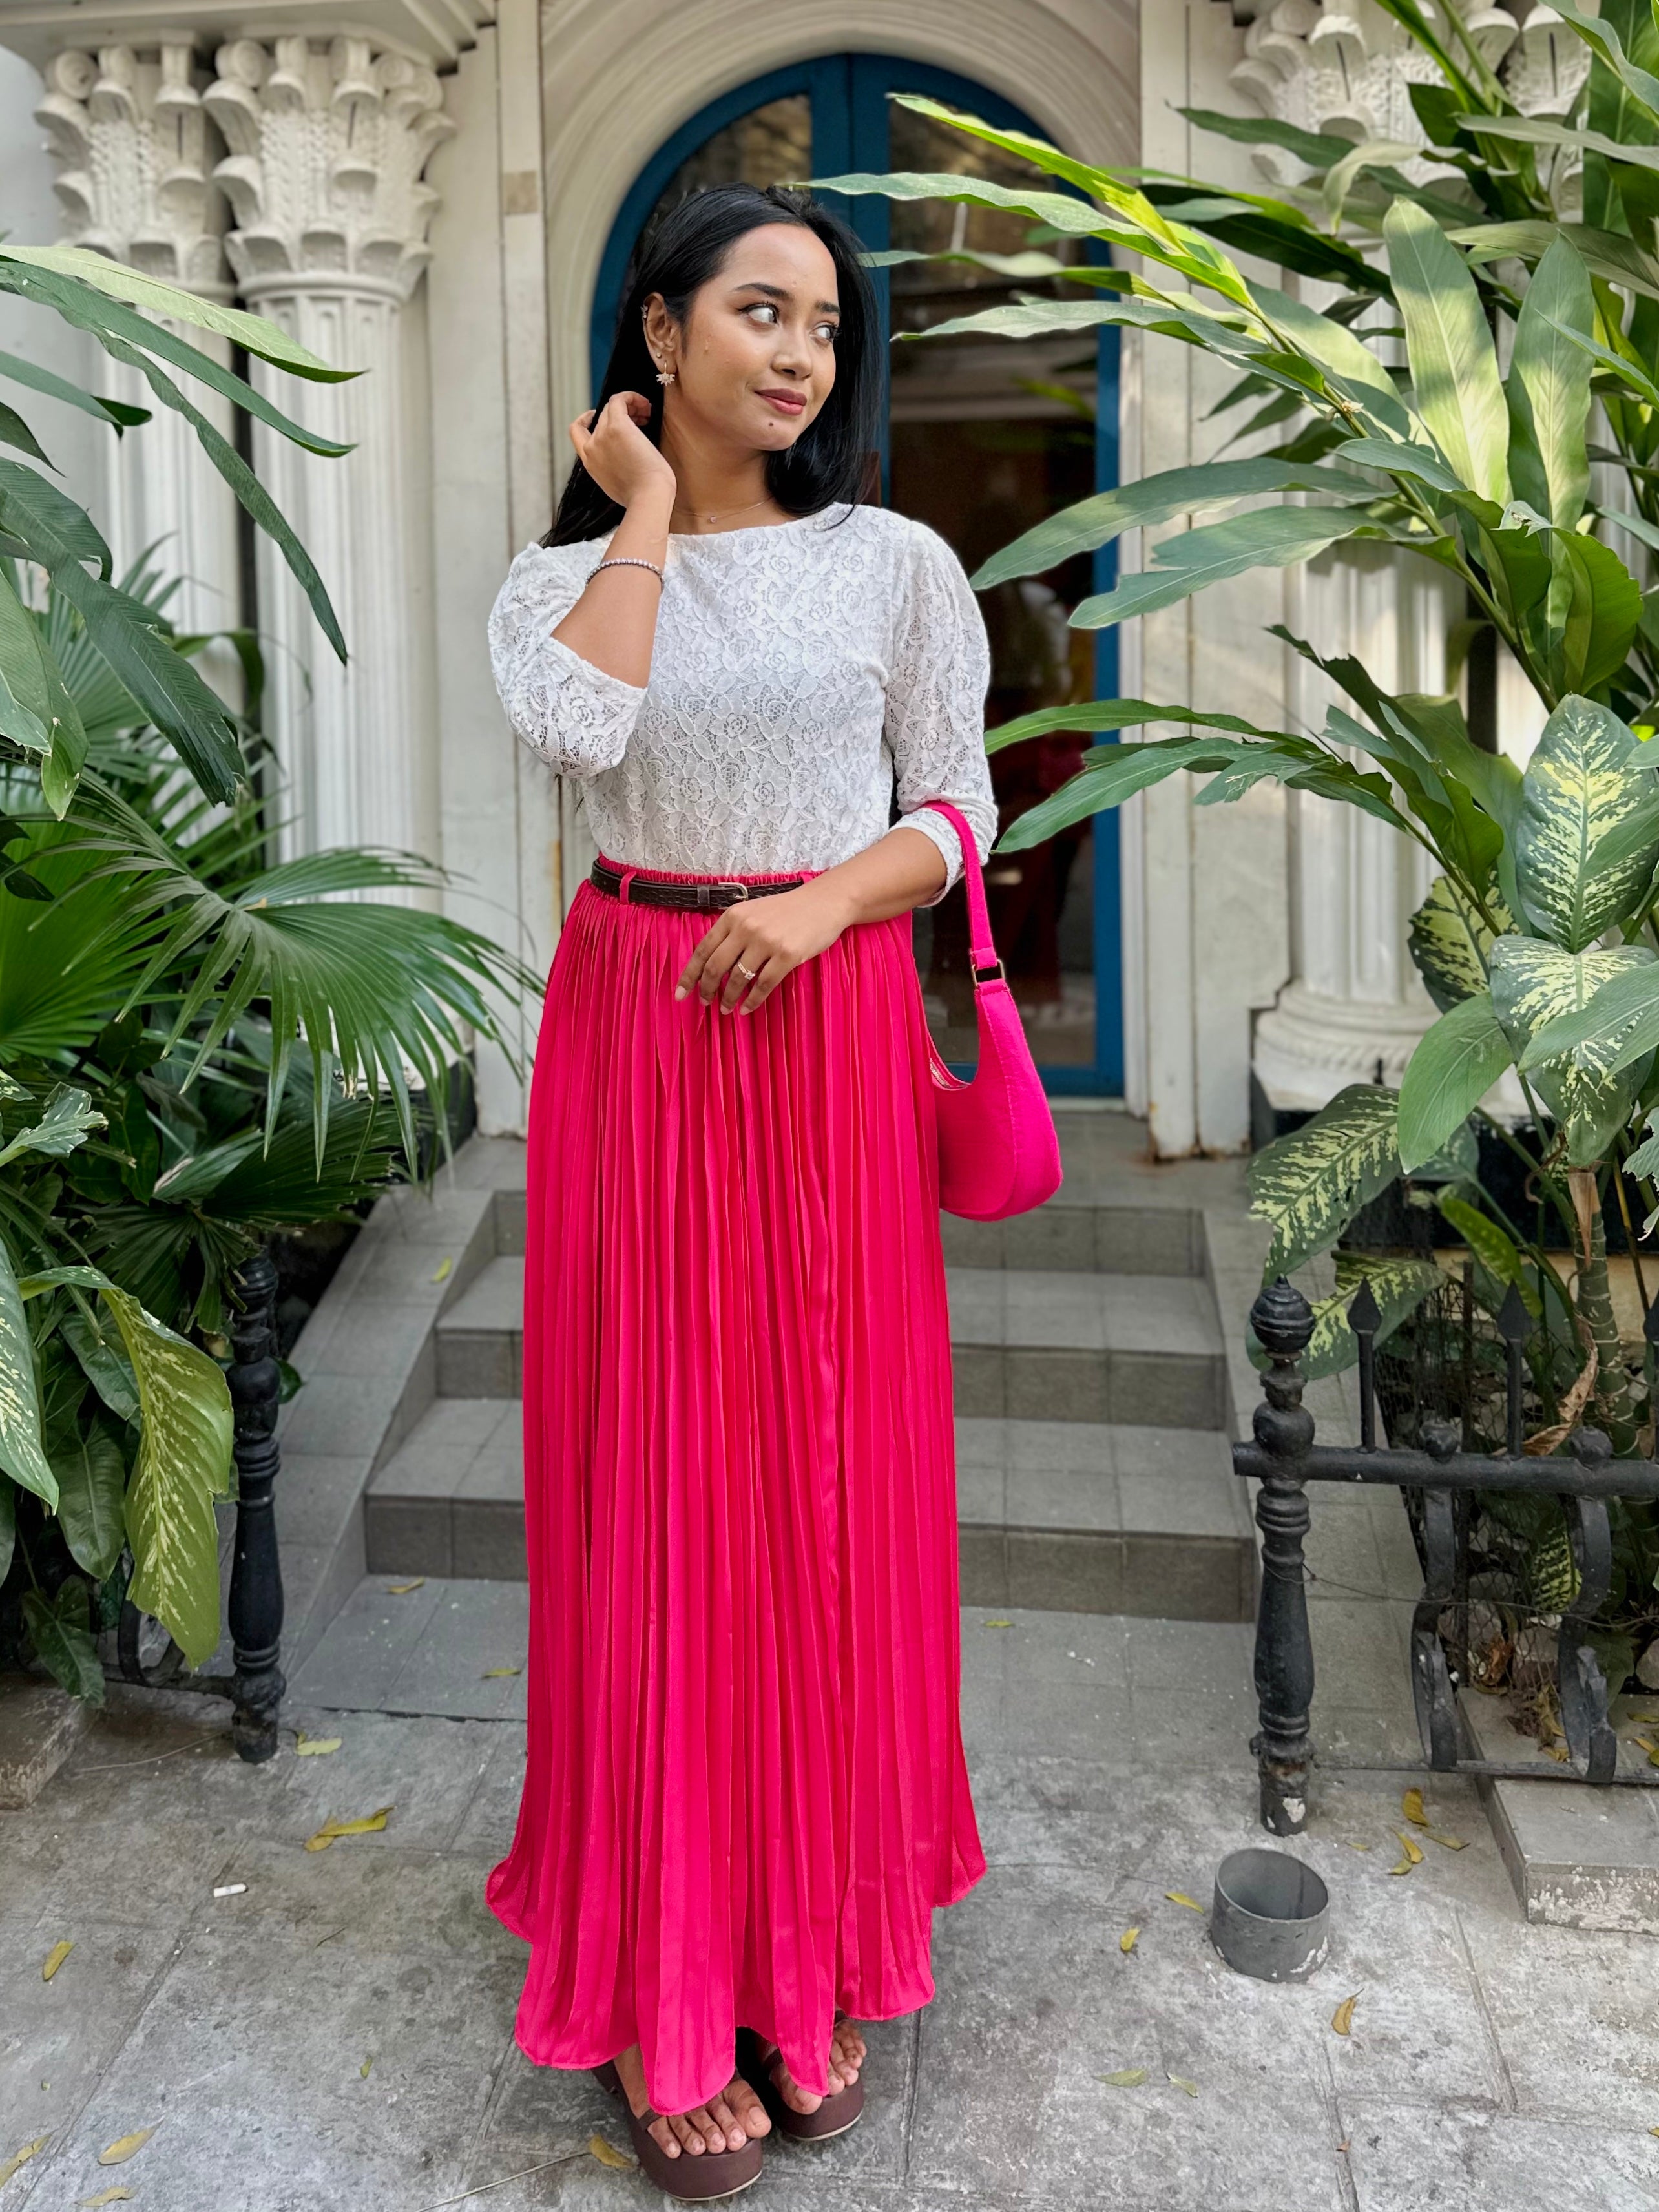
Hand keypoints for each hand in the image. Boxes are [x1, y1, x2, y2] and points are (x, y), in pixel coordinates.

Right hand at [569, 393, 675, 510]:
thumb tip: (625, 460)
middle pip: (601, 418)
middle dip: (620, 415)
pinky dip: (631, 397)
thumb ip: (614, 470)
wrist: (648, 499)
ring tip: (647, 414)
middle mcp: (592, 447)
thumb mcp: (619, 485)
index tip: (603, 418)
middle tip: (641, 419)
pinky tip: (645, 404)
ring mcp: (602, 436)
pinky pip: (619, 400)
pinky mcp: (618, 427)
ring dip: (628, 406)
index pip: (577, 433)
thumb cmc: (643, 497)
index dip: (587, 419)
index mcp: (590, 463)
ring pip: (610, 407)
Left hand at [674, 881, 853, 1015]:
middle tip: (705, 1003)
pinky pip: (763, 985)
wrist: (823, 903)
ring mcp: (767, 942)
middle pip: (716, 967)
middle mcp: (746, 927)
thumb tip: (711, 963)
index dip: (689, 974)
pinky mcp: (787, 955)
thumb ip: (732, 931)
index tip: (680, 993)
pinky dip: (752, 1000)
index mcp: (733, 916)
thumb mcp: (753, 912)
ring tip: (726, 1009)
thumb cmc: (787, 910)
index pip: (703, 949)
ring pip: (738, 978)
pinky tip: (746, 1008)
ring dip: (728, 998)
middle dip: (706, 989)